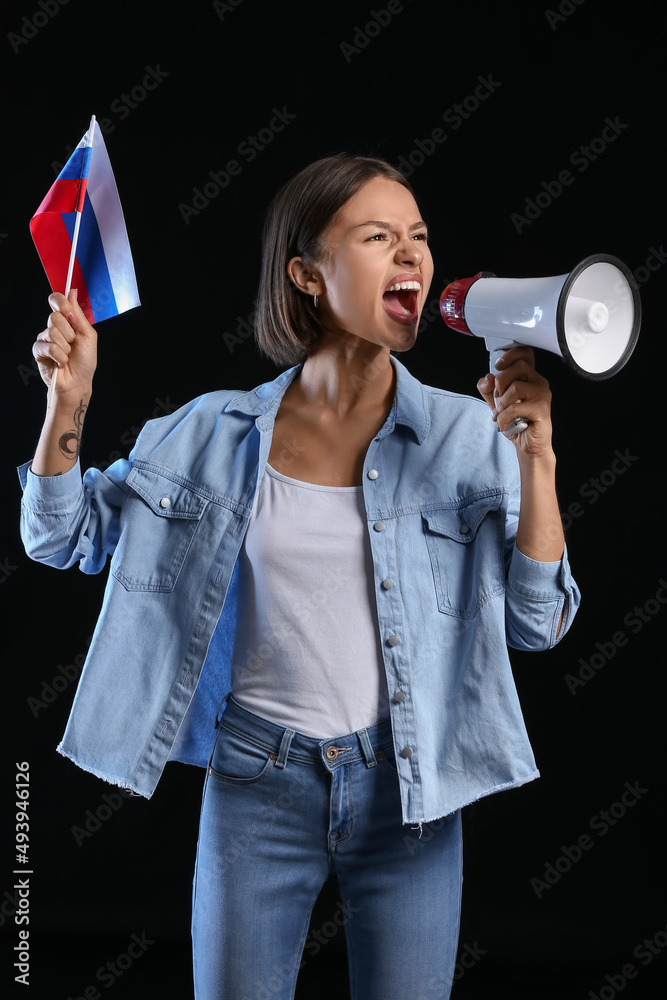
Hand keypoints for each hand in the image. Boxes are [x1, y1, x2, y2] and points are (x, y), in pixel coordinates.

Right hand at [32, 290, 97, 397]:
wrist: (78, 382)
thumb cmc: (85, 361)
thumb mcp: (88, 336)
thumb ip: (79, 315)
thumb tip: (72, 292)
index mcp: (67, 321)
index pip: (57, 300)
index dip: (60, 302)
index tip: (68, 311)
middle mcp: (54, 327)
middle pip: (55, 316)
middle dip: (69, 332)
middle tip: (73, 344)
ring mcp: (45, 338)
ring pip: (52, 332)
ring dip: (65, 346)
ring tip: (68, 355)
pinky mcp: (38, 350)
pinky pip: (48, 346)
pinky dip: (59, 356)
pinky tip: (61, 362)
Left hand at [476, 346, 554, 460]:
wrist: (528, 445)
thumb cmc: (516, 421)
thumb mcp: (496, 402)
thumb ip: (488, 389)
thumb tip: (487, 378)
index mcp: (529, 377)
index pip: (525, 353)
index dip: (511, 355)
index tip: (498, 366)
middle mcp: (539, 382)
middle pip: (518, 367)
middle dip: (501, 382)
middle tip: (499, 398)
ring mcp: (543, 394)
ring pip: (516, 387)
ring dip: (502, 403)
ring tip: (502, 413)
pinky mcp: (542, 408)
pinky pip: (516, 406)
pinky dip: (505, 417)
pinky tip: (506, 423)